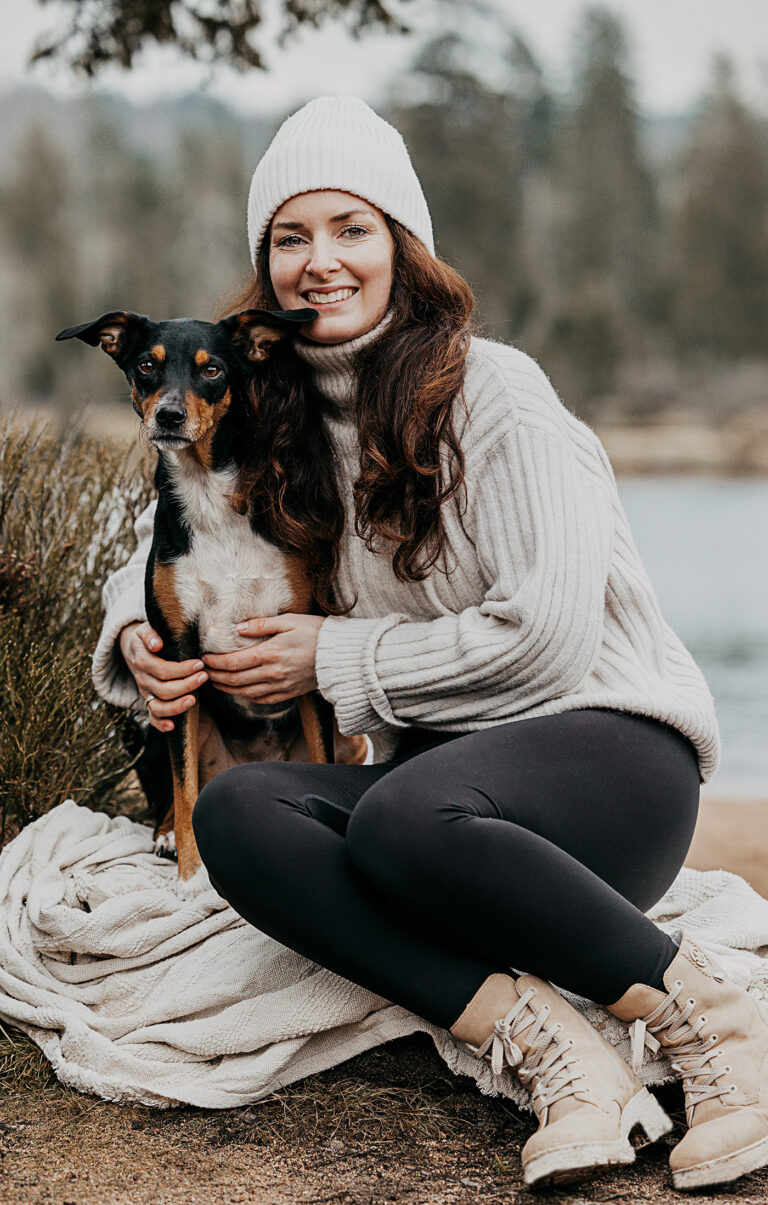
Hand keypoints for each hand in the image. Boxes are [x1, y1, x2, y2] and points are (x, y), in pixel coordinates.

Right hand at [118, 621, 207, 731]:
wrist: (133, 649)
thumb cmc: (147, 637)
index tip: (199, 664)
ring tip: (194, 700)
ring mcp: (145, 692)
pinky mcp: (148, 701)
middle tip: (204, 677)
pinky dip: (160, 724)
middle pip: (163, 689)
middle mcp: (143, 679)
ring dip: (176, 706)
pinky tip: (173, 726)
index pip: (162, 670)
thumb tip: (156, 645)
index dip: (182, 669)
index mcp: (142, 661)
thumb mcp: (145, 629)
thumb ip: (150, 634)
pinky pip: (151, 717)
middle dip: (186, 685)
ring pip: (157, 707)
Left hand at [202, 614, 324, 703]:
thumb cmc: (316, 632)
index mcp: (270, 653)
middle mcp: (273, 673)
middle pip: (235, 680)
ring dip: (228, 689)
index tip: (204, 658)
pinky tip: (241, 692)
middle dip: (216, 677)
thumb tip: (236, 628)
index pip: (233, 662)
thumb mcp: (289, 621)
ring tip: (216, 683)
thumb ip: (260, 625)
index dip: (215, 662)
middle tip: (204, 672)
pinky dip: (248, 697)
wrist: (341, 654)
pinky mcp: (290, 693)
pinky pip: (263, 699)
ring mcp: (281, 685)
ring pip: (246, 693)